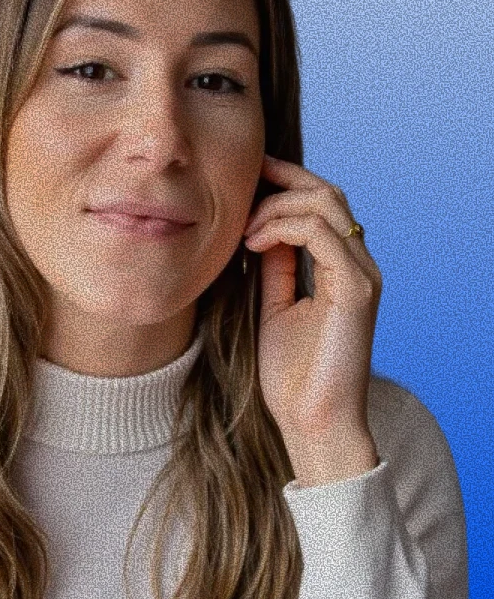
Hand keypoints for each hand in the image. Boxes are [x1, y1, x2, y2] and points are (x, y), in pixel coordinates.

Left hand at [243, 154, 382, 450]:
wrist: (311, 423)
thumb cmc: (291, 373)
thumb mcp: (274, 305)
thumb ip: (276, 265)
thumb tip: (261, 228)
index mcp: (342, 267)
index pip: (322, 202)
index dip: (286, 179)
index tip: (246, 175)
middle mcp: (358, 264)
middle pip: (327, 192)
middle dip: (280, 181)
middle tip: (238, 196)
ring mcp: (361, 275)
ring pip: (326, 203)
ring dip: (276, 207)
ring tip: (244, 231)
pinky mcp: (357, 291)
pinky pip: (322, 234)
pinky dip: (283, 227)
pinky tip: (254, 244)